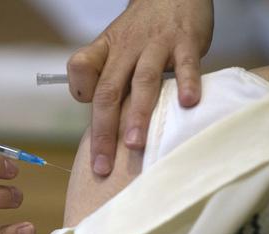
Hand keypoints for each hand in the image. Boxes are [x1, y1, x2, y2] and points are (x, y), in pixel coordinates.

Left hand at [67, 0, 213, 175]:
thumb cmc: (142, 32)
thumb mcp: (116, 48)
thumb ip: (109, 82)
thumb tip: (106, 127)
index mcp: (105, 52)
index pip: (80, 69)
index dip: (80, 92)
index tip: (89, 125)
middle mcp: (126, 50)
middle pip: (108, 92)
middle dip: (103, 132)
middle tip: (102, 166)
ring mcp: (156, 45)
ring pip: (143, 81)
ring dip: (138, 114)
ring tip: (134, 144)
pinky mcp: (185, 41)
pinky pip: (186, 63)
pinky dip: (187, 82)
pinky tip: (188, 104)